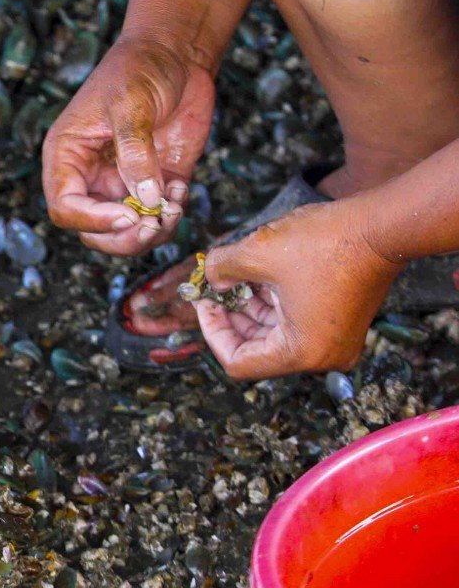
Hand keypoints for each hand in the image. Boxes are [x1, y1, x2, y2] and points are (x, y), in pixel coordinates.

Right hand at [41, 34, 214, 254]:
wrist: (176, 53)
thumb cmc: (140, 67)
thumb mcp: (130, 104)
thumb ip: (134, 152)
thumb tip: (145, 199)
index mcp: (67, 156)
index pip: (65, 207)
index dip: (93, 220)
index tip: (129, 216)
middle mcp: (90, 176)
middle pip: (92, 231)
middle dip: (122, 237)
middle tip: (152, 224)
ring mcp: (123, 182)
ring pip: (125, 233)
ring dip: (151, 233)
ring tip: (173, 207)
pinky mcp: (155, 183)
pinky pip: (157, 218)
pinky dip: (171, 217)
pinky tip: (182, 192)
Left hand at [193, 202, 404, 379]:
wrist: (383, 225)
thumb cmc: (326, 242)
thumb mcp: (258, 252)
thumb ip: (222, 270)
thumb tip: (209, 280)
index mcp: (301, 353)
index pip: (238, 362)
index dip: (213, 332)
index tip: (203, 303)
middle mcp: (322, 356)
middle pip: (257, 348)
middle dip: (232, 316)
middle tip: (213, 288)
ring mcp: (336, 341)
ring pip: (276, 332)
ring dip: (251, 306)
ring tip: (235, 275)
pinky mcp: (342, 322)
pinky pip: (296, 321)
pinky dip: (274, 301)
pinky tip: (258, 275)